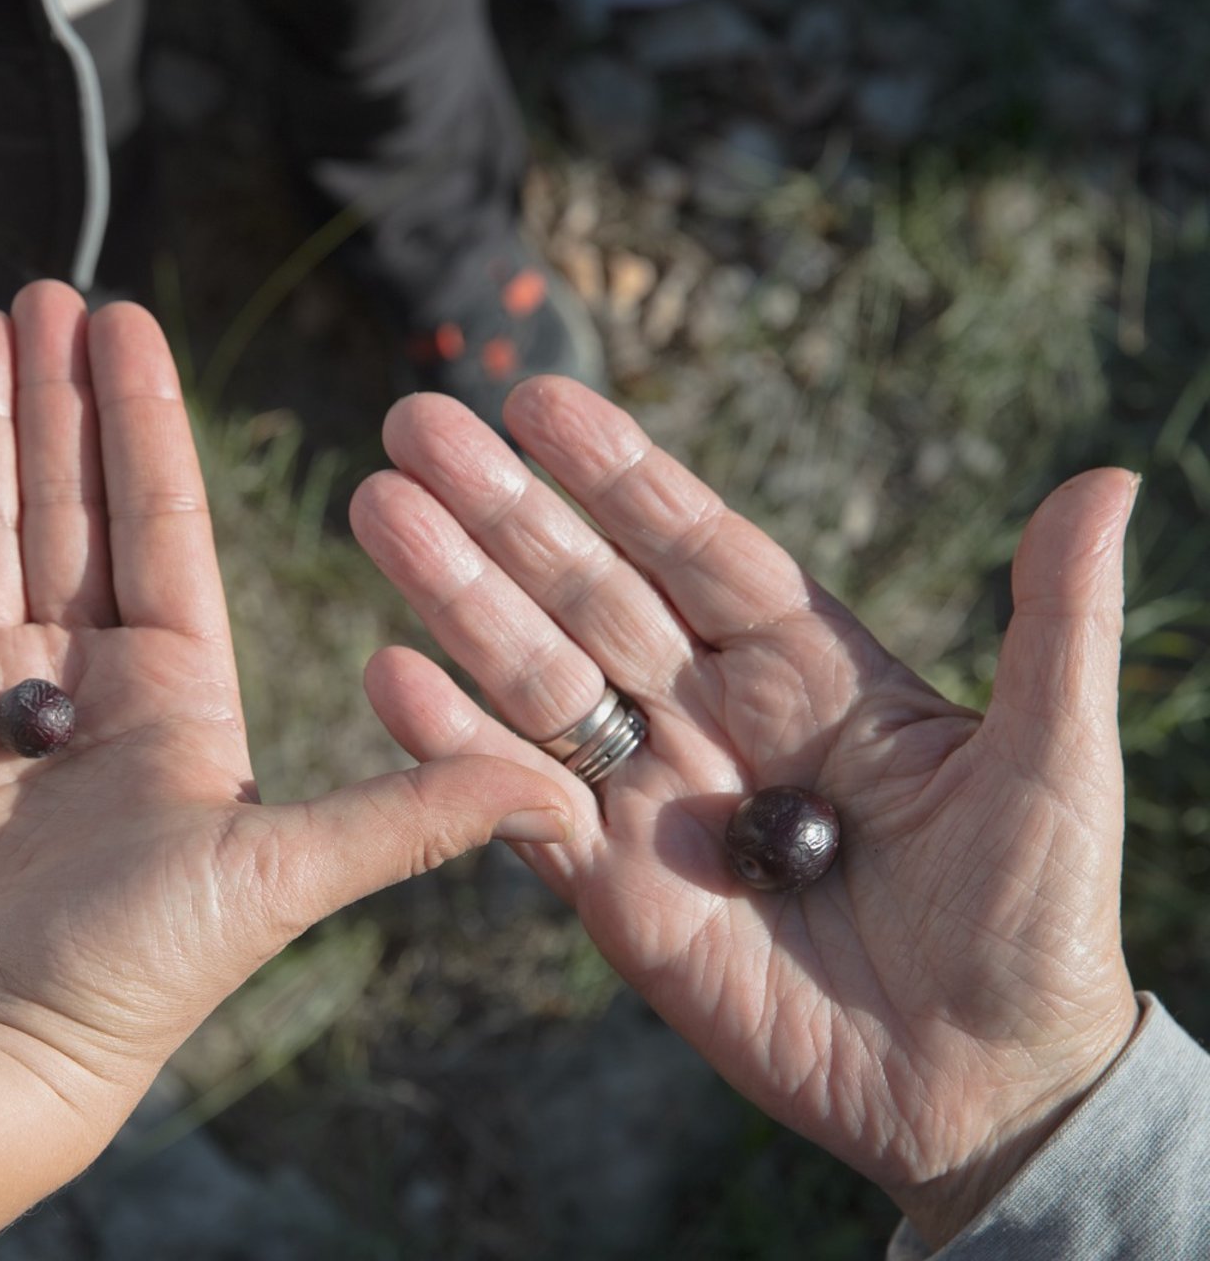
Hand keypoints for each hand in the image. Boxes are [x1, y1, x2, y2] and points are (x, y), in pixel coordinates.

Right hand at [0, 282, 576, 1112]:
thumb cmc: (138, 974)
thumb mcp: (284, 874)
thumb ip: (408, 815)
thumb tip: (565, 794)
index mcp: (177, 694)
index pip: (162, 522)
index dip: (145, 420)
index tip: (132, 323)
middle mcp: (85, 681)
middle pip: (74, 504)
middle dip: (61, 397)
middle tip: (49, 290)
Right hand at [352, 381, 1140, 1243]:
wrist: (984, 1089)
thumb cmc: (1039, 920)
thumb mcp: (1060, 763)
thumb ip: (1056, 624)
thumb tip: (1108, 482)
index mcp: (807, 666)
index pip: (697, 544)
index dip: (620, 472)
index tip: (538, 398)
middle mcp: (712, 713)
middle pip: (589, 593)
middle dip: (502, 511)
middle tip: (412, 426)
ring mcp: (653, 799)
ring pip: (536, 679)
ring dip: (455, 599)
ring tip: (377, 514)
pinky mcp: (610, 890)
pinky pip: (516, 807)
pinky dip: (451, 746)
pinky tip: (390, 678)